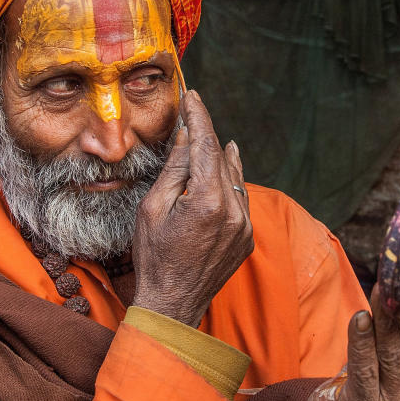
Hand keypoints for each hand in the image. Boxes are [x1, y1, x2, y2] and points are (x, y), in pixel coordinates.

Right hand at [131, 90, 253, 326]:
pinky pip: (241, 198)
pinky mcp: (247, 237)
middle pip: (222, 158)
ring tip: (207, 138)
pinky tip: (225, 166)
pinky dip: (230, 181)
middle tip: (194, 113)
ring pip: (235, 177)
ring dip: (220, 157)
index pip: (207, 145)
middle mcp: (233, 211)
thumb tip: (188, 136)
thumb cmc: (154, 257)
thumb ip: (175, 169)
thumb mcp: (153, 208)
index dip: (200, 117)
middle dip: (207, 135)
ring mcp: (244, 226)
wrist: (172, 304)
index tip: (193, 96)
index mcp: (206, 201)